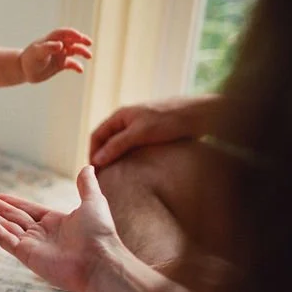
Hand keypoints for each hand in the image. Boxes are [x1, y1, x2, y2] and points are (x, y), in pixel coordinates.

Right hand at [0, 165, 121, 291]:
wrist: (101, 262)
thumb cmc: (100, 234)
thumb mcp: (93, 202)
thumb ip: (86, 186)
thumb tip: (87, 167)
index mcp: (54, 223)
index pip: (26, 210)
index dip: (9, 202)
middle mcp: (41, 234)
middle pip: (11, 217)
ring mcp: (33, 246)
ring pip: (4, 227)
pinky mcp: (27, 256)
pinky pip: (6, 240)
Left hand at [19, 28, 92, 82]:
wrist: (24, 70)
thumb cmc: (29, 59)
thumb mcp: (37, 53)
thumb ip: (48, 48)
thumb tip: (61, 45)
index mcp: (52, 39)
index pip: (64, 33)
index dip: (73, 33)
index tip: (80, 37)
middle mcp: (58, 45)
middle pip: (72, 40)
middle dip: (81, 41)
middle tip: (89, 43)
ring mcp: (60, 55)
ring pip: (74, 51)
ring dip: (82, 52)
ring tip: (89, 56)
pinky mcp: (61, 65)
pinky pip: (72, 64)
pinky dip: (77, 66)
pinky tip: (80, 70)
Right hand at [89, 96, 218, 166]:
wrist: (199, 115)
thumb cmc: (169, 120)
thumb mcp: (139, 133)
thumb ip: (117, 145)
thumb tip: (97, 160)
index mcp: (121, 116)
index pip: (97, 135)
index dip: (92, 152)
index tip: (94, 171)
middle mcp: (128, 120)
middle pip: (108, 140)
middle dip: (103, 157)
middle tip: (104, 177)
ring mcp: (140, 126)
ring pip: (122, 144)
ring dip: (117, 158)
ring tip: (117, 176)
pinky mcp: (152, 134)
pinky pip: (135, 147)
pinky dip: (130, 157)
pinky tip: (135, 169)